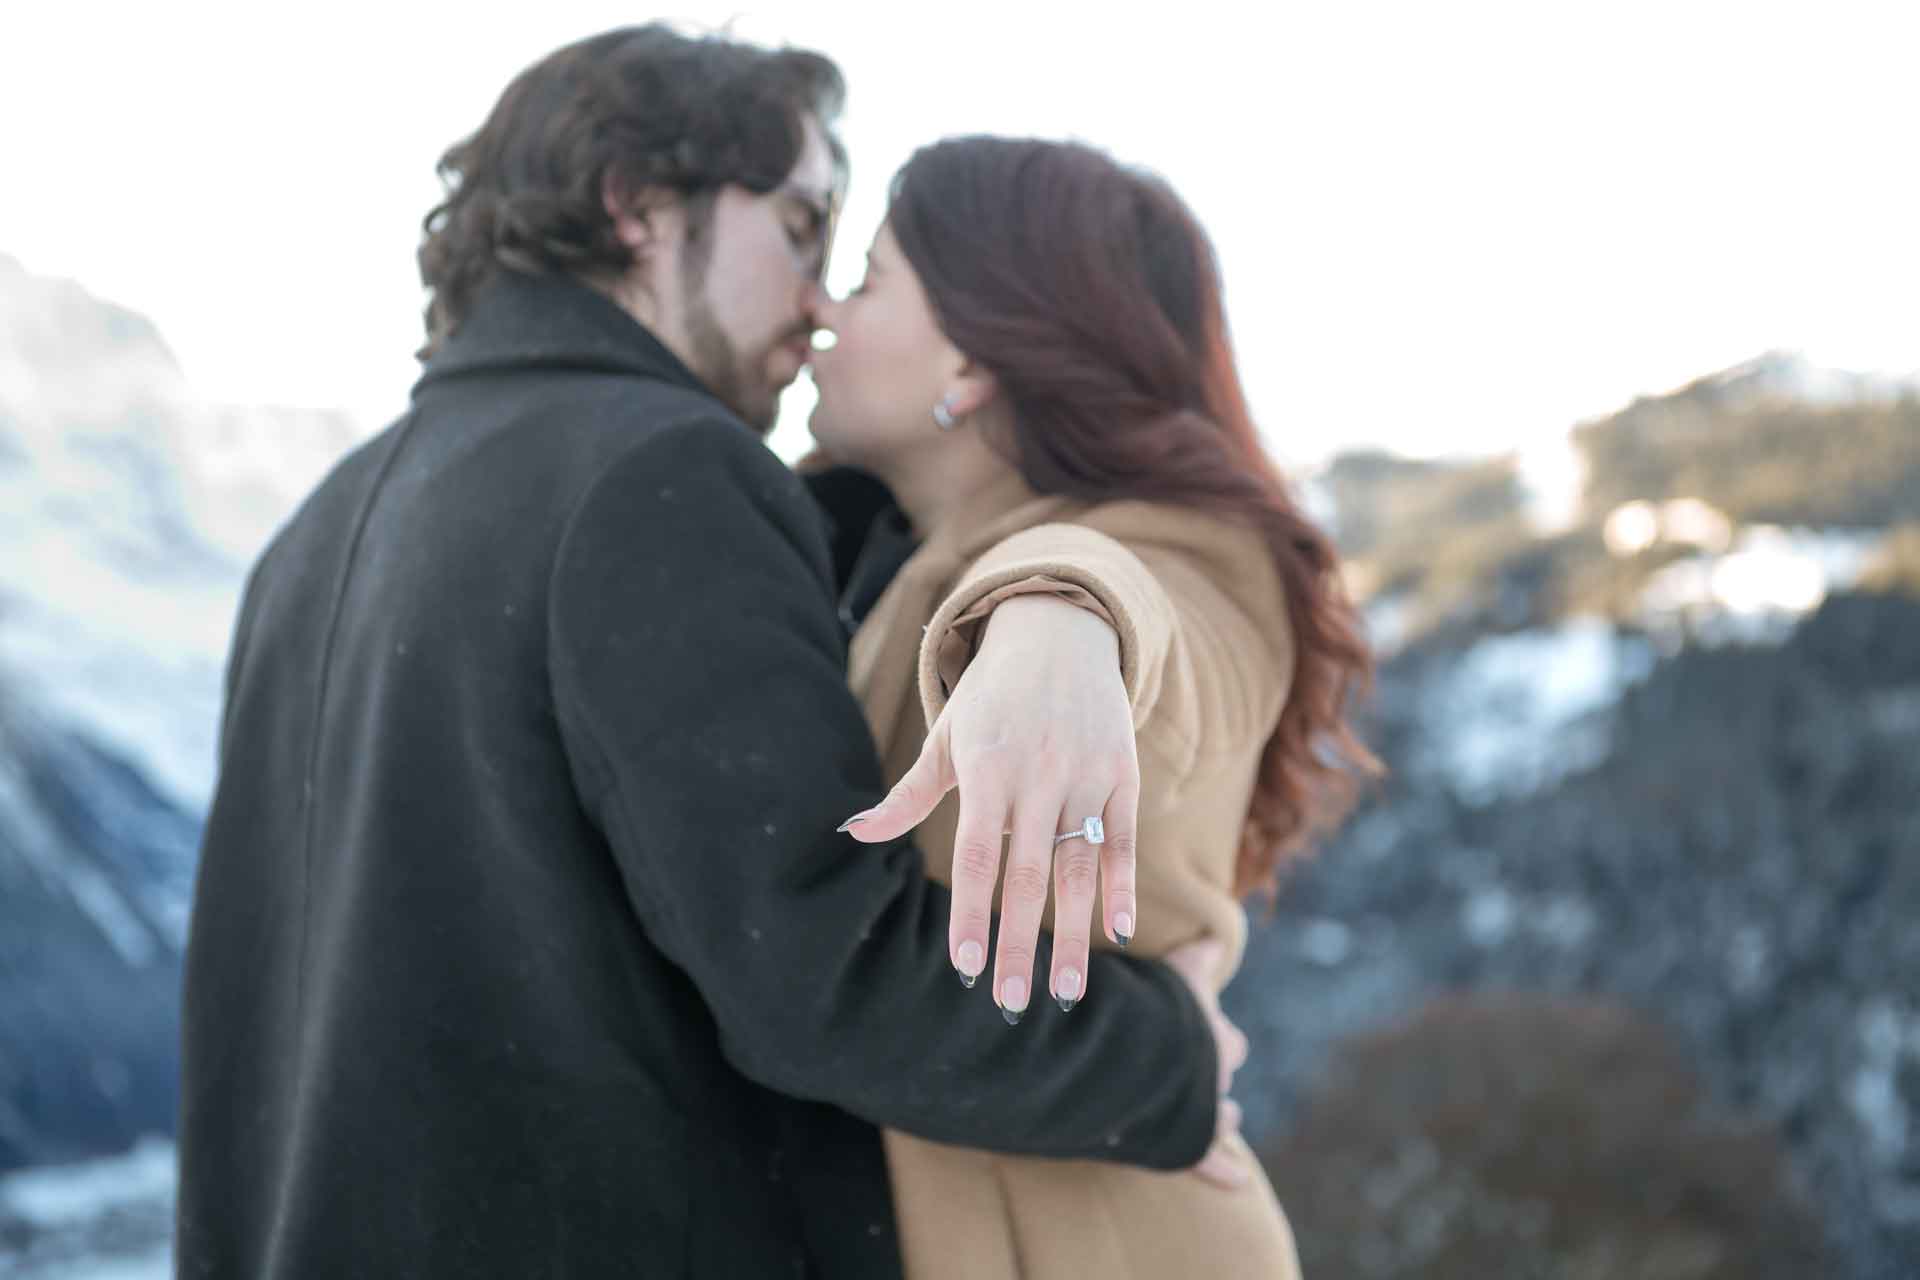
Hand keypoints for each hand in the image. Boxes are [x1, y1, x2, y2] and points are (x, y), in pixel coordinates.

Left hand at [841, 595, 1138, 1019]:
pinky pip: (1125, 842)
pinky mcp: (1123, 776)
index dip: (971, 911)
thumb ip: (908, 794)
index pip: (977, 855)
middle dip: (1018, 943)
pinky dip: (1123, 887)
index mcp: (987, 768)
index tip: (964, 964)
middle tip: (1009, 1002)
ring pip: (1080, 868)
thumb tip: (853, 834)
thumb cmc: (992, 698)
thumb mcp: (947, 738)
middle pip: (1028, 874)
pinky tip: (1121, 931)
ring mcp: (1085, 776)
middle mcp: (1039, 775)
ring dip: (1074, 934)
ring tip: (1065, 992)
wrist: (1062, 632)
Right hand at [1165, 938, 1250, 1189]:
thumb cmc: (1142, 1001)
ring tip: (1226, 1117)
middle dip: (1218, 1061)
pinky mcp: (1188, 1136)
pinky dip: (1222, 1171)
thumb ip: (1190, 955)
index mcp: (1205, 1019)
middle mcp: (1214, 1058)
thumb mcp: (1167, 967)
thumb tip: (1214, 936)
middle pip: (1228, 1055)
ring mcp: (1203, 1101)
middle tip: (1205, 1064)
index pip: (1219, 1018)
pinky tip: (1239, 1180)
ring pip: (1224, 1112)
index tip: (1200, 1015)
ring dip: (1222, 1114)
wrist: (1136, 1047)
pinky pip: (1207, 1159)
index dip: (1211, 1021)